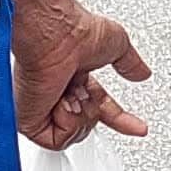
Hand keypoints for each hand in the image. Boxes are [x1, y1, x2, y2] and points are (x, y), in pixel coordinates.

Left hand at [12, 0, 151, 148]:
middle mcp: (57, 93)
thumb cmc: (74, 30)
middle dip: (94, 110)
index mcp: (76, 80)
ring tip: (72, 92)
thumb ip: (129, 63)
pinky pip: (57, 140)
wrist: (56, 34)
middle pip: (87, 124)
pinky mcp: (29, 120)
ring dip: (82, 114)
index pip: (99, 108)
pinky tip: (63, 102)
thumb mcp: (116, 44)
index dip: (118, 119)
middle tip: (85, 90)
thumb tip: (142, 73)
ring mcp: (42, 107)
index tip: (136, 127)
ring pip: (74, 134)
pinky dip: (67, 122)